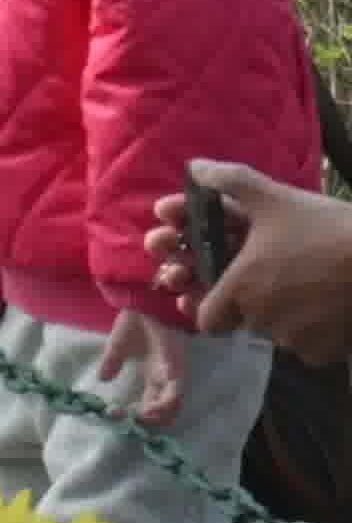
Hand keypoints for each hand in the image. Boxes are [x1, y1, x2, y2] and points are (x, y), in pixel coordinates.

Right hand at [103, 307, 188, 425]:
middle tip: (133, 421)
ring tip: (142, 418)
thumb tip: (102, 379)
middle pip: (166, 410)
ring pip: (174, 406)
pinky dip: (167, 403)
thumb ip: (111, 362)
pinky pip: (176, 392)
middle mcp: (165, 380)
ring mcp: (173, 374)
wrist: (145, 303)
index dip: (138, 413)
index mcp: (153, 376)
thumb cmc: (134, 321)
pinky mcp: (177, 367)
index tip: (117, 413)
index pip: (150, 403)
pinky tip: (152, 409)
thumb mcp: (117, 345)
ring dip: (160, 416)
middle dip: (152, 421)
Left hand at [149, 158, 351, 360]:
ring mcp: (297, 341)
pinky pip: (310, 346)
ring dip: (285, 314)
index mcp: (241, 289)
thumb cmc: (325, 229)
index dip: (213, 302)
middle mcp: (263, 321)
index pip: (208, 317)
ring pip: (278, 332)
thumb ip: (228, 181)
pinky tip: (326, 304)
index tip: (229, 284)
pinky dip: (313, 330)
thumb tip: (195, 168)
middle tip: (277, 273)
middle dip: (254, 299)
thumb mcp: (273, 197)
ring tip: (306, 284)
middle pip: (245, 319)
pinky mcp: (327, 354)